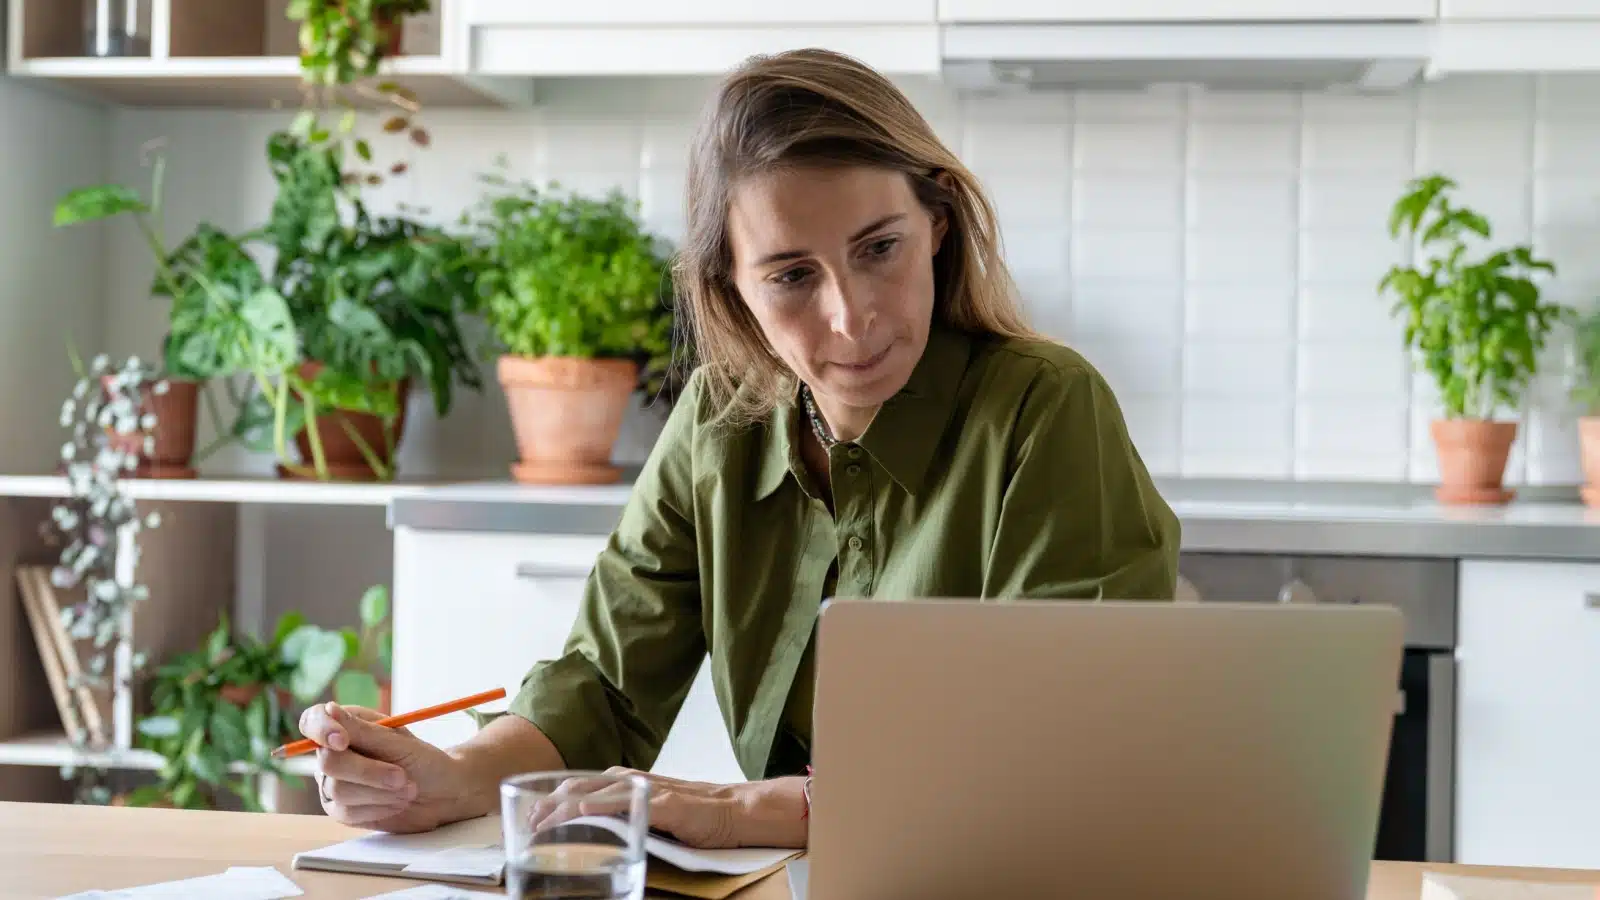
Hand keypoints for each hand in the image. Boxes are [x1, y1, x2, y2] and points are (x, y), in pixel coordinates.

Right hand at [298, 701, 479, 832]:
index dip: (321, 729)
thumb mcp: (399, 742)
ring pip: (338, 790)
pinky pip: (346, 812)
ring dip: (379, 792)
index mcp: (347, 725)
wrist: (443, 793)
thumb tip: (329, 709)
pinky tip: (397, 802)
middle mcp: (334, 753)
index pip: (312, 721)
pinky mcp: (341, 810)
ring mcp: (334, 783)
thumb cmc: (424, 761)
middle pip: (327, 762)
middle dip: (369, 772)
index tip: (342, 741)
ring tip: (407, 789)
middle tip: (402, 777)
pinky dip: (378, 807)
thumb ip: (363, 731)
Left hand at [529, 768, 807, 849]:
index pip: (580, 785)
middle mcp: (632, 781)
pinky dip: (601, 803)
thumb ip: (624, 814)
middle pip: (580, 784)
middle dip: (550, 801)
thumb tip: (592, 829)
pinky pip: (628, 802)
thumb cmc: (696, 816)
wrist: (736, 810)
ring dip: (565, 803)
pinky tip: (582, 809)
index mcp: (627, 782)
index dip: (552, 797)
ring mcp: (649, 789)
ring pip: (597, 790)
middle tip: (525, 818)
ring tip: (542, 817)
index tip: (528, 813)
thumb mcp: (651, 813)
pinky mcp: (666, 803)